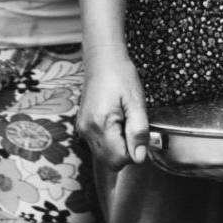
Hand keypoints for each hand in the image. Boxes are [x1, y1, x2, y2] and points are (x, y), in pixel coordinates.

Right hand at [80, 54, 150, 169]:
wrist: (102, 60)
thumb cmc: (121, 76)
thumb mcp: (136, 102)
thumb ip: (138, 131)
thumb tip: (140, 157)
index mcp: (101, 124)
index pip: (120, 159)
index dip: (135, 151)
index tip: (139, 133)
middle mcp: (88, 130)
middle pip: (111, 162)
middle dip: (126, 151)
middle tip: (132, 127)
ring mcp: (83, 129)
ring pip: (104, 156)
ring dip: (118, 147)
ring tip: (123, 122)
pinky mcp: (82, 127)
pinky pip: (98, 146)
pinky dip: (110, 141)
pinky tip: (115, 123)